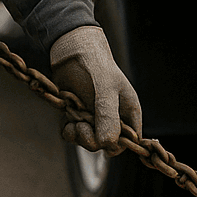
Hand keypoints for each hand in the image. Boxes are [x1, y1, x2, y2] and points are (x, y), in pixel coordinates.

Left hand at [49, 25, 142, 154]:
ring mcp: (93, 118)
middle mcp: (112, 118)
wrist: (71, 51)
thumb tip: (107, 144)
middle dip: (93, 140)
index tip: (105, 140)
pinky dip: (69, 131)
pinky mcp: (76, 117)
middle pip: (106, 145)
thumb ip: (108, 116)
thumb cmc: (96, 64)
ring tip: (75, 119)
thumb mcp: (106, 88)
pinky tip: (67, 118)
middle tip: (83, 126)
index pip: (129, 141)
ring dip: (79, 135)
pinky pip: (73, 134)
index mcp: (128, 112)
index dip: (118, 144)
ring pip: (88, 142)